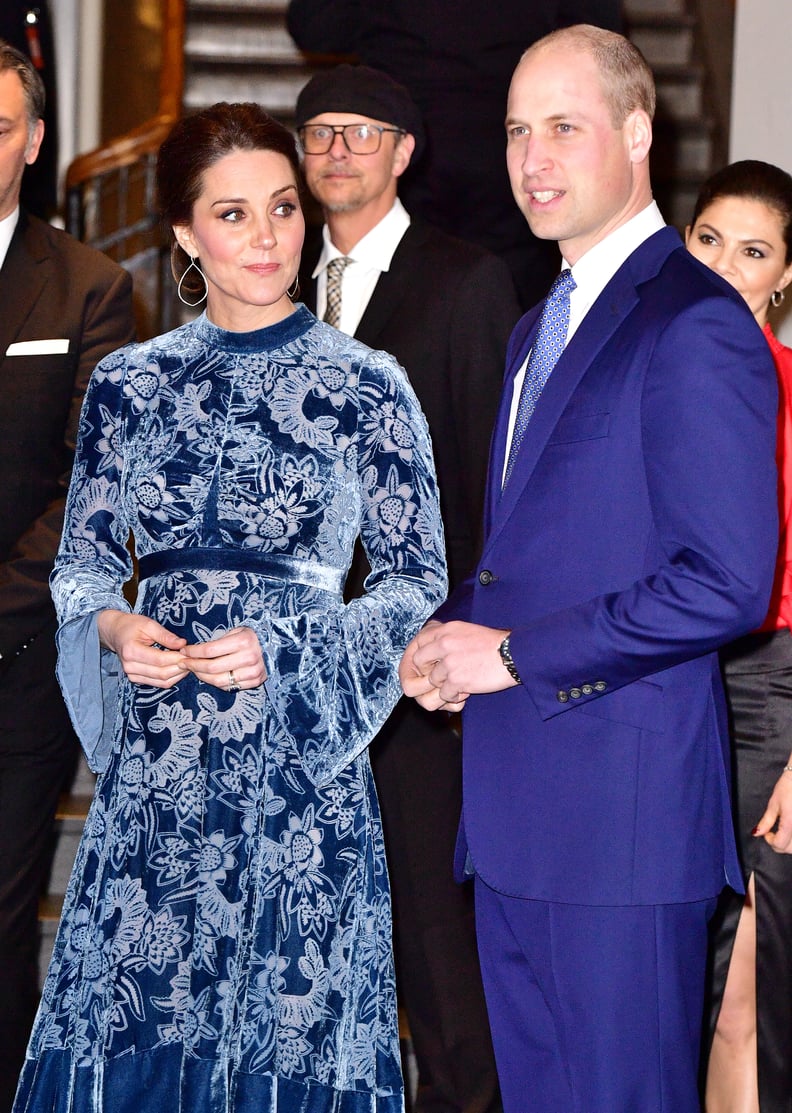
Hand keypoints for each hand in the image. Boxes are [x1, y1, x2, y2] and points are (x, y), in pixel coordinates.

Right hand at [97, 609, 188, 687]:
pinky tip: (177, 668)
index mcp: (131, 651)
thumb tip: (183, 644)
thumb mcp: (148, 624)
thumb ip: (166, 635)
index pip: (160, 660)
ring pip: (161, 682)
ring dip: (177, 675)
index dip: (177, 658)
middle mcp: (130, 666)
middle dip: (180, 668)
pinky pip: (158, 683)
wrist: (115, 633)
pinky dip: (170, 678)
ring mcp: (132, 675)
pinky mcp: (136, 679)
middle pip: (162, 673)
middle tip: (192, 659)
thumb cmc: (131, 625)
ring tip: (187, 663)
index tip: (190, 653)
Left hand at [181, 625, 266, 690]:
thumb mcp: (234, 632)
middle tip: (183, 663)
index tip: (184, 652)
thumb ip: (216, 642)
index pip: (210, 650)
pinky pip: (228, 686)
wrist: (272, 647)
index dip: (193, 652)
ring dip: (201, 676)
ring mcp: (253, 672)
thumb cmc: (248, 637)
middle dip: (193, 665)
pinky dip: (215, 682)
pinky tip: (209, 676)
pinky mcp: (254, 682)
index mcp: (243, 641)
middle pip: (212, 667)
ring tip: (194, 670)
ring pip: (218, 680)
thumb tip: (190, 652)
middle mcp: (249, 657)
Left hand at [399, 619, 514, 710]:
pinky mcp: (457, 680)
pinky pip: (445, 694)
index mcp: (446, 630)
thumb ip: (446, 639)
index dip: (417, 656)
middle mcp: (444, 644)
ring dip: (444, 685)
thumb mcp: (466, 631)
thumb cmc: (493, 644)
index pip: (418, 642)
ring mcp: (449, 663)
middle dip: (426, 672)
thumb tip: (429, 653)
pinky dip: (454, 696)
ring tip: (460, 683)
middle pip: (418, 663)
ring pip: (432, 681)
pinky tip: (467, 690)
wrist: (513, 654)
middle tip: (438, 678)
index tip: (423, 665)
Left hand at [753, 764, 791, 852]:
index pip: (780, 844)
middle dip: (780, 846)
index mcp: (790, 823)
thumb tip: (757, 833)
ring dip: (789, 845)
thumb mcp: (774, 804)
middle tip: (773, 835)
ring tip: (783, 834)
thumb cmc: (788, 787)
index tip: (767, 834)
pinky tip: (790, 832)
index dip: (770, 841)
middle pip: (790, 849)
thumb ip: (766, 821)